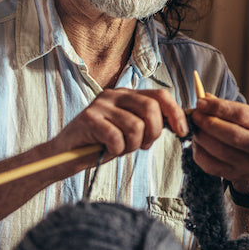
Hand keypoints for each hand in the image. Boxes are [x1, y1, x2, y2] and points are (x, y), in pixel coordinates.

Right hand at [53, 88, 187, 163]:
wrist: (65, 154)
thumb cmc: (101, 143)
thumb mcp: (131, 131)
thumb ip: (149, 123)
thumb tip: (177, 123)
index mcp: (127, 95)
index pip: (160, 95)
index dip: (175, 113)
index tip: (182, 132)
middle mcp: (114, 94)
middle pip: (151, 109)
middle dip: (153, 133)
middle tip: (143, 145)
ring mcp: (100, 105)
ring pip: (136, 127)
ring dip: (132, 145)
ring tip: (120, 148)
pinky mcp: (89, 118)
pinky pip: (117, 138)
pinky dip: (117, 150)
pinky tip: (107, 150)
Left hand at [190, 96, 248, 192]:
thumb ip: (229, 107)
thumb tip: (203, 99)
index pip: (242, 114)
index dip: (218, 107)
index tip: (201, 102)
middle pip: (232, 134)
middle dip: (208, 123)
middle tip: (195, 115)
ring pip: (220, 151)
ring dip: (202, 136)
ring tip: (195, 127)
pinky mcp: (235, 175)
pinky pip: (211, 165)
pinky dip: (199, 151)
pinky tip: (197, 142)